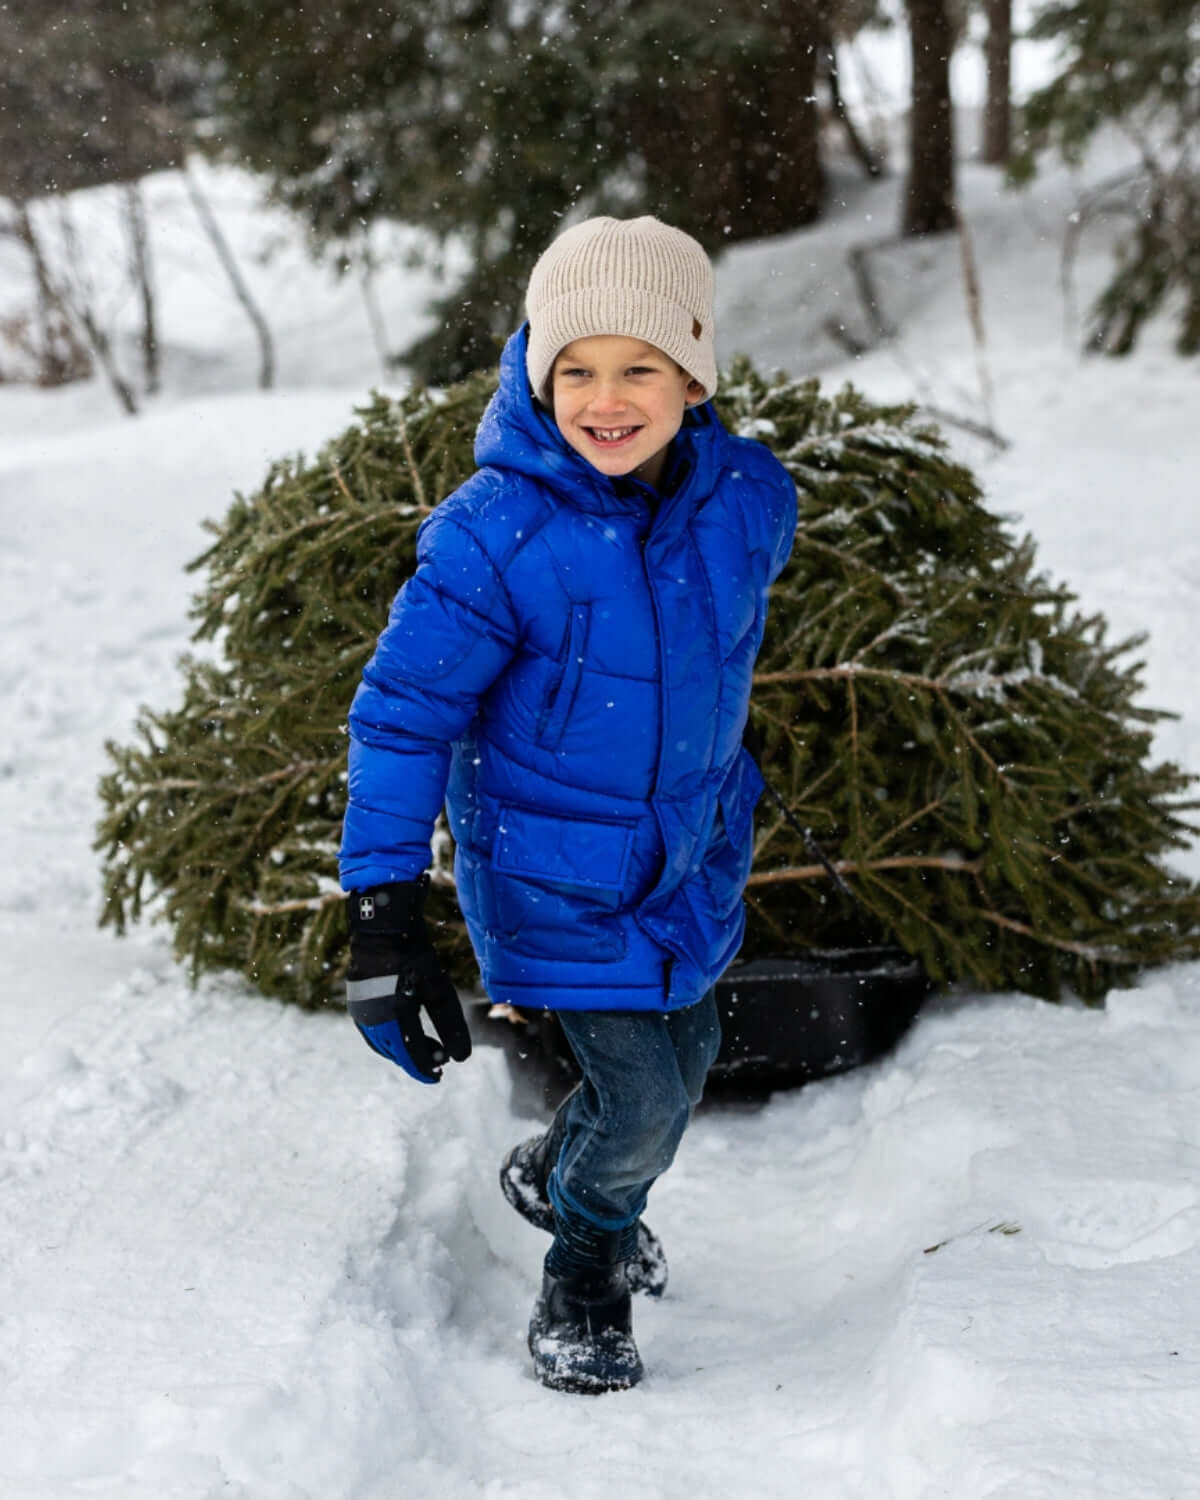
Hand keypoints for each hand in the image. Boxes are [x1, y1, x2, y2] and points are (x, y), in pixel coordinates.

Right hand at [345, 877, 471, 1083]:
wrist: (382, 929)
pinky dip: (387, 1040)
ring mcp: (360, 1013)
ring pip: (381, 1045)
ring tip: (421, 1051)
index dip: (425, 1069)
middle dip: (415, 1061)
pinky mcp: (356, 1004)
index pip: (411, 1055)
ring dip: (400, 1052)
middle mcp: (373, 1020)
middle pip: (395, 1053)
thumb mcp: (439, 989)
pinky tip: (401, 1034)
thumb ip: (450, 1025)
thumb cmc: (414, 956)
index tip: (440, 1076)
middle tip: (436, 1065)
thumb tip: (462, 1058)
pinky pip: (372, 1033)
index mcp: (394, 1018)